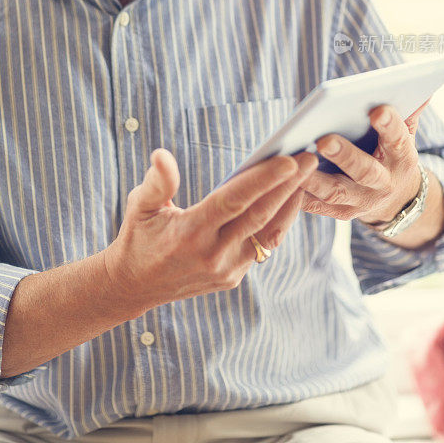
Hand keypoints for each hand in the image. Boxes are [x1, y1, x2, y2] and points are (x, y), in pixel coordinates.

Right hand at [104, 148, 317, 315]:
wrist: (134, 287)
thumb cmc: (138, 238)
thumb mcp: (139, 206)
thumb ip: (157, 182)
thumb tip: (162, 155)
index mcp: (189, 233)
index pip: (233, 201)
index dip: (263, 180)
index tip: (288, 160)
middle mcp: (212, 254)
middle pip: (260, 215)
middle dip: (289, 186)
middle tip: (309, 159)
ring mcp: (226, 269)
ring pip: (269, 233)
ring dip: (291, 204)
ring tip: (307, 176)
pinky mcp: (232, 277)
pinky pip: (263, 246)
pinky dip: (279, 222)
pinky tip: (289, 200)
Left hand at [301, 101, 428, 223]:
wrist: (395, 201)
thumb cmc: (392, 155)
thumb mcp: (405, 135)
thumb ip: (408, 113)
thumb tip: (424, 89)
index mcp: (402, 159)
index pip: (397, 140)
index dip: (389, 125)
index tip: (377, 110)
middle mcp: (383, 183)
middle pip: (364, 171)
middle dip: (344, 155)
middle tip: (324, 140)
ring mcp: (361, 201)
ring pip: (335, 192)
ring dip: (313, 178)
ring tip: (294, 159)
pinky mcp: (340, 213)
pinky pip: (316, 205)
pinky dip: (298, 194)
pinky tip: (282, 179)